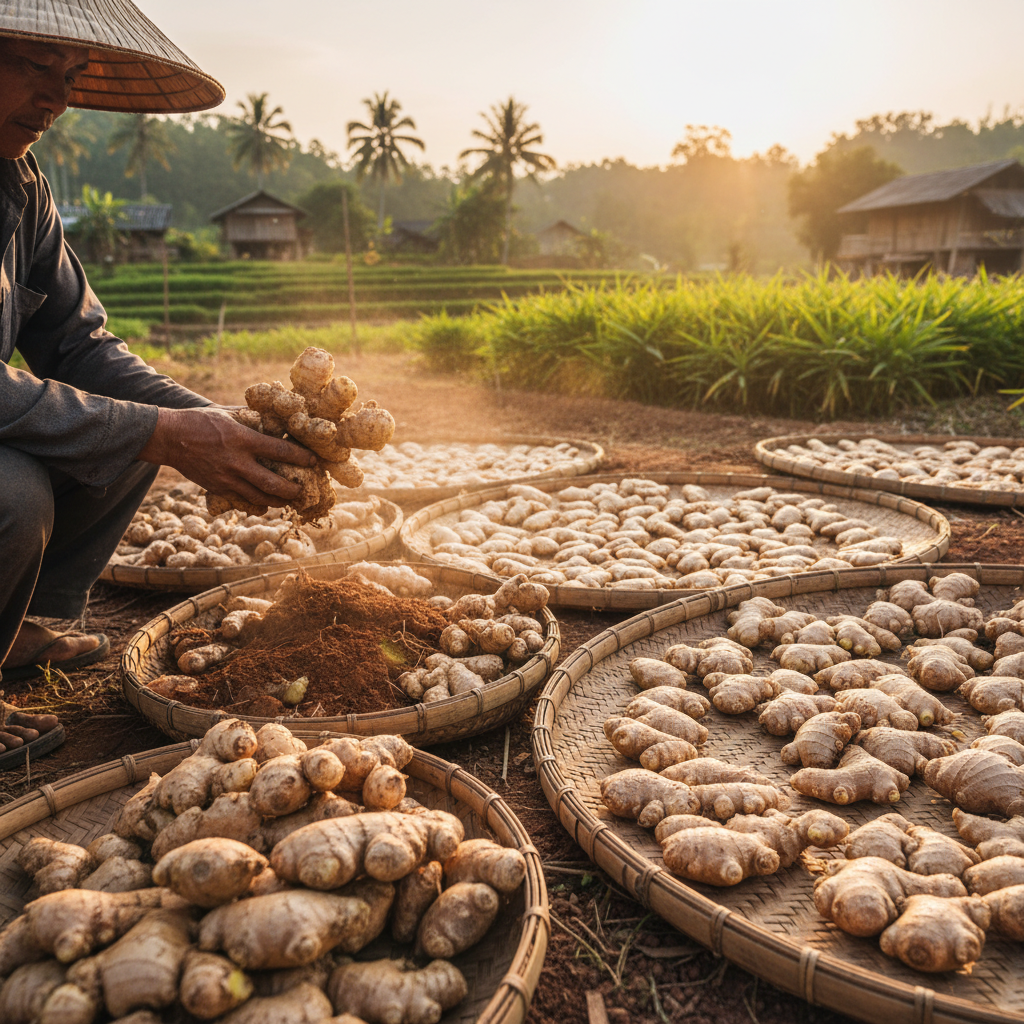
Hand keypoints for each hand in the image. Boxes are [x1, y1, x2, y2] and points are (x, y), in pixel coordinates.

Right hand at [138, 407, 316, 508]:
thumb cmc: (199, 421)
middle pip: (273, 483)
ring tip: (290, 500)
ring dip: (278, 501)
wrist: (169, 438)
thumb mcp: (227, 413)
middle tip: (305, 490)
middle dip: (293, 489)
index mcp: (242, 439)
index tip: (314, 461)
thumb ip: (251, 418)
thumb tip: (274, 417)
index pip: (279, 451)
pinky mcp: (218, 488)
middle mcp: (237, 462)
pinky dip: (257, 504)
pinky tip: (266, 504)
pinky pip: (242, 501)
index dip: (300, 457)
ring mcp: (227, 478)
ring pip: (260, 497)